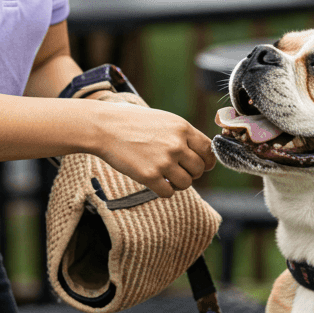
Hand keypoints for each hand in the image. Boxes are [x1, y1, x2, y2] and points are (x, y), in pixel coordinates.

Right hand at [89, 102, 217, 197]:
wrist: (104, 127)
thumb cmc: (133, 122)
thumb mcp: (164, 120)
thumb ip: (182, 134)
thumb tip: (201, 152)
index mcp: (182, 128)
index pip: (208, 150)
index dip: (207, 160)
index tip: (201, 165)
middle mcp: (176, 144)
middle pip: (199, 169)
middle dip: (191, 173)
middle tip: (178, 171)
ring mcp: (163, 161)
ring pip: (187, 183)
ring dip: (178, 183)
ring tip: (166, 177)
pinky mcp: (149, 176)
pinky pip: (168, 193)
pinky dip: (164, 191)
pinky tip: (156, 183)